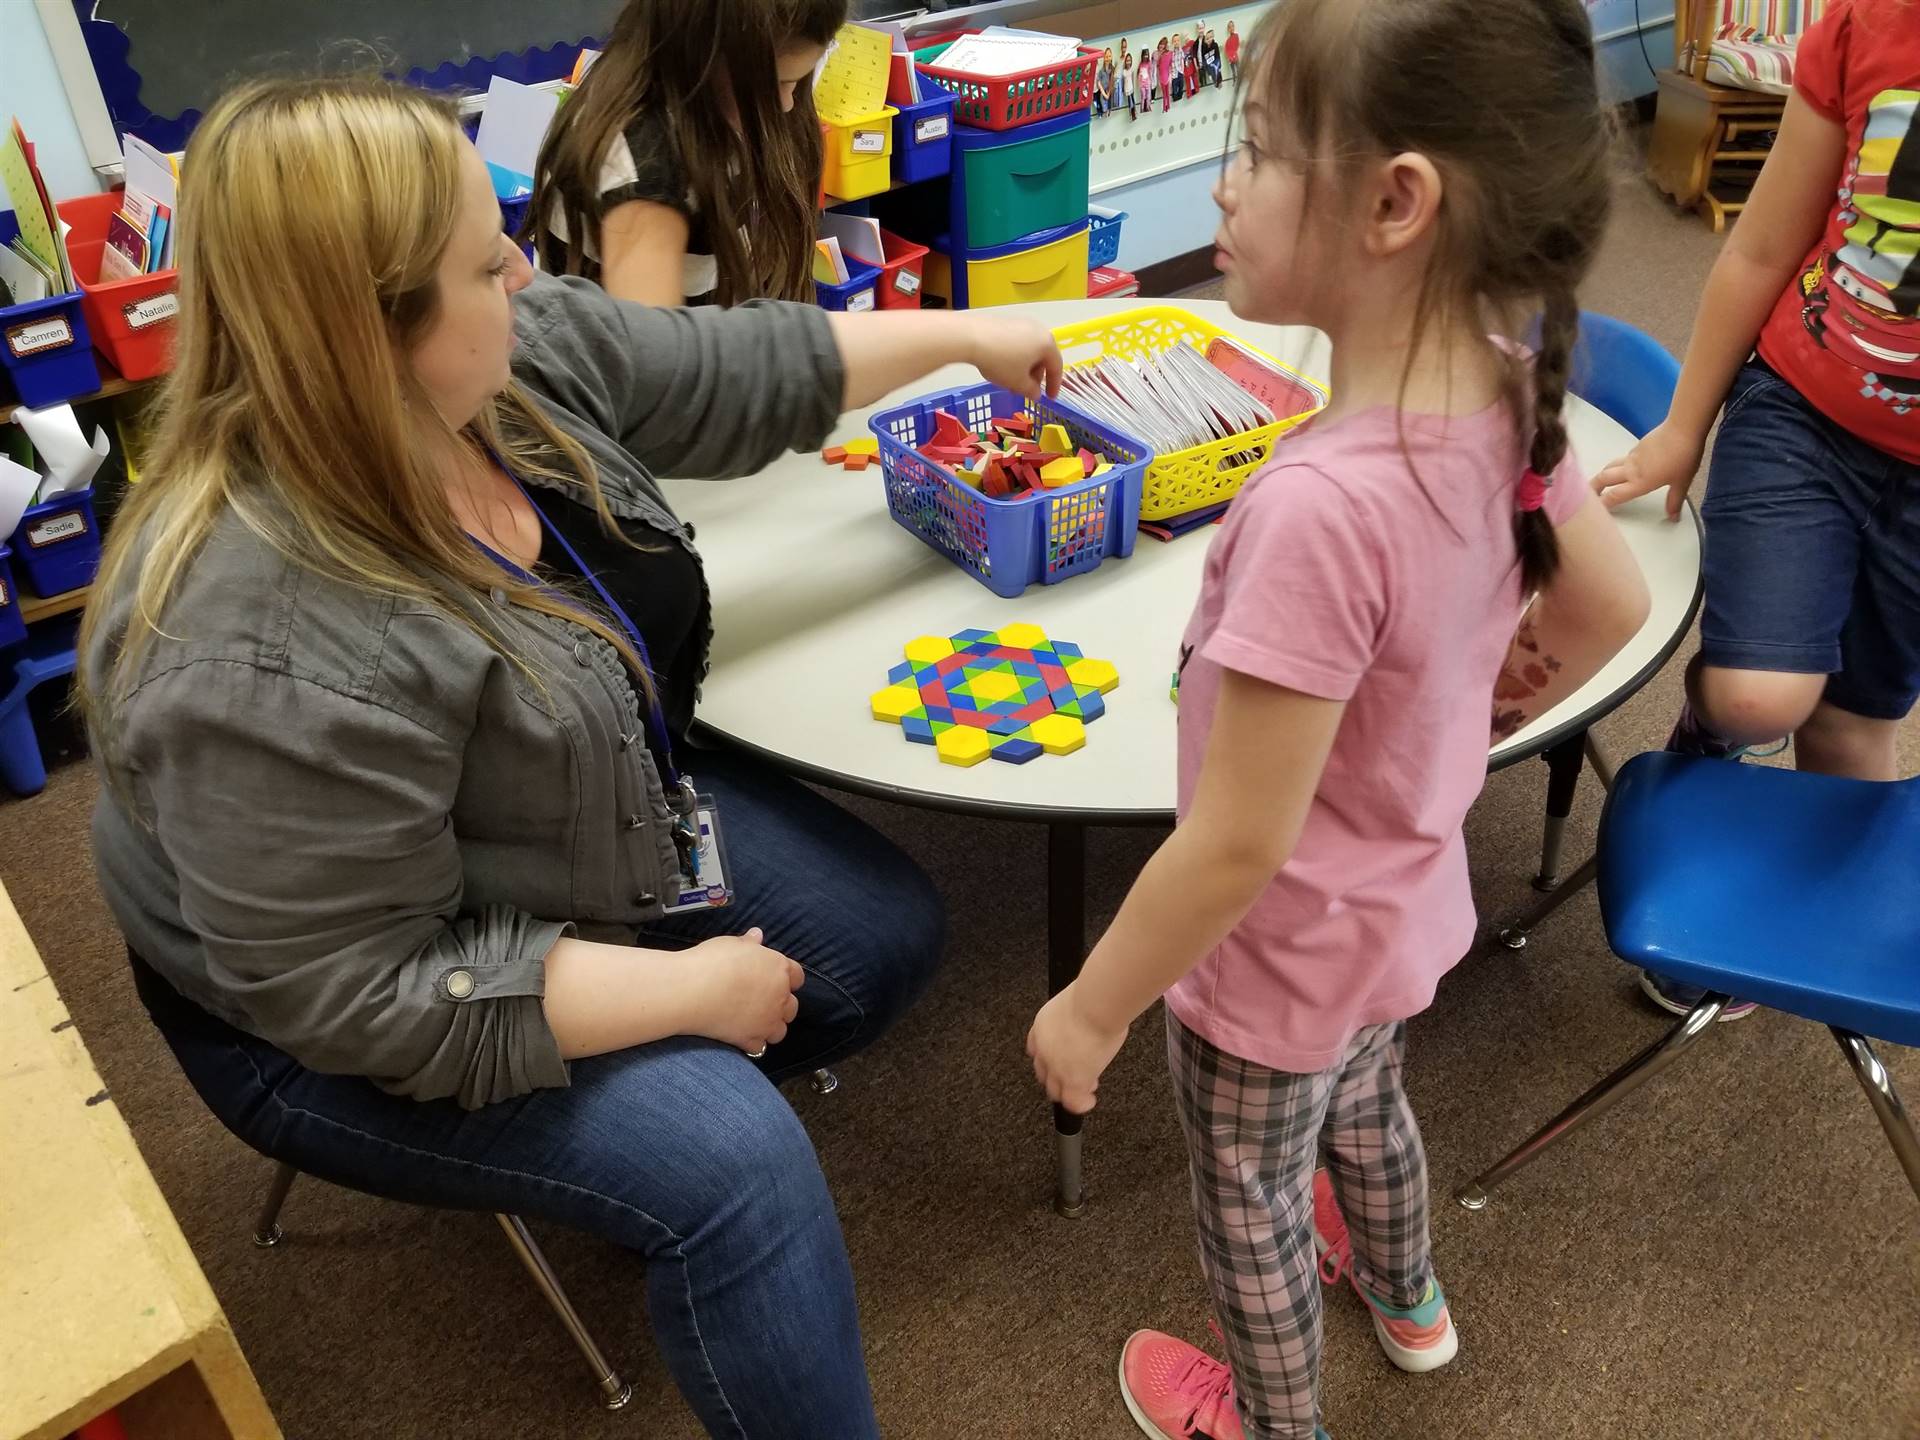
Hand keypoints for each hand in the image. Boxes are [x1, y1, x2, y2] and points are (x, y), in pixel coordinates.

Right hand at [684, 927, 803, 1055]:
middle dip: (779, 1005)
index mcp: (778, 968)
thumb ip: (748, 943)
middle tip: (760, 1002)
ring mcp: (767, 1021)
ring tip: (753, 1022)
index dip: (787, 979)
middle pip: (791, 1006)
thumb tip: (757, 935)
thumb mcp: (730, 944)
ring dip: (770, 1027)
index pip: (797, 976)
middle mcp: (779, 996)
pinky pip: (760, 1047)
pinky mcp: (751, 1040)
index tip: (774, 979)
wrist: (691, 990)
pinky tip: (740, 1036)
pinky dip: (752, 1044)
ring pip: (780, 1030)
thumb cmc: (711, 962)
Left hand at [967, 314, 1063, 399]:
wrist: (971, 336)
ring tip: (1012, 379)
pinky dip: (1015, 355)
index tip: (1049, 398)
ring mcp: (1021, 323)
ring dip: (1025, 366)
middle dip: (1037, 375)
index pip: (1056, 367)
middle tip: (1027, 389)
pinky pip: (1017, 341)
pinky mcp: (1006, 321)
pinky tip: (1002, 364)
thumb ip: (1031, 391)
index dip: (1054, 385)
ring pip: (1029, 349)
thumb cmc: (1001, 362)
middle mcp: (1038, 330)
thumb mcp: (1017, 382)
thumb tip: (1036, 394)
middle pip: (1043, 356)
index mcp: (1047, 344)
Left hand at [1026, 983, 1128, 1114]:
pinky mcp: (1073, 1080)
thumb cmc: (1091, 996)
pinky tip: (1089, 1102)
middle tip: (1075, 1075)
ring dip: (1068, 1091)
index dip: (1047, 1058)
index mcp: (1042, 1026)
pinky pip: (1073, 1101)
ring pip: (1055, 1090)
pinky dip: (1081, 1104)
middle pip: (1043, 1072)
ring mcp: (1056, 1067)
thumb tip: (1091, 1016)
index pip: (1036, 1049)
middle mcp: (1044, 1049)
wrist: (1094, 1005)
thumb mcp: (1076, 1002)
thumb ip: (1077, 1015)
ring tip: (1084, 1090)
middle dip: (1058, 1076)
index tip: (1059, 1060)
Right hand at [1590, 421, 1704, 520]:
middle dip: (1593, 488)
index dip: (1603, 504)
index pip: (1614, 496)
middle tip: (1588, 495)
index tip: (1596, 510)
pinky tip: (1626, 468)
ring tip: (1602, 481)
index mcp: (1639, 482)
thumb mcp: (1681, 482)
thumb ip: (1674, 500)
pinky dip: (1618, 465)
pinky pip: (1622, 459)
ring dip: (1603, 475)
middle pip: (1603, 478)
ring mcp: (1632, 457)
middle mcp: (1631, 470)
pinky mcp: (1636, 447)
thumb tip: (1673, 517)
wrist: (1682, 429)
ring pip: (1610, 466)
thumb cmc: (1682, 456)